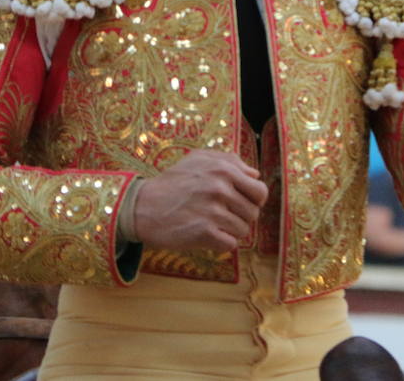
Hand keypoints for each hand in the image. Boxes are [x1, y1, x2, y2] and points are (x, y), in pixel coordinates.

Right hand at [133, 150, 267, 250]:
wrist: (143, 206)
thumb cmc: (172, 182)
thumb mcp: (198, 159)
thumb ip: (229, 161)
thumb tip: (254, 174)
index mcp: (223, 169)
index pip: (260, 191)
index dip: (254, 200)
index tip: (241, 203)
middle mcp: (220, 188)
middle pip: (253, 213)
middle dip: (242, 216)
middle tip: (224, 215)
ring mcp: (213, 211)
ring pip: (243, 230)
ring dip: (230, 231)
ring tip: (212, 224)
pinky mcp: (205, 233)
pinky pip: (230, 244)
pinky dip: (221, 243)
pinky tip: (207, 235)